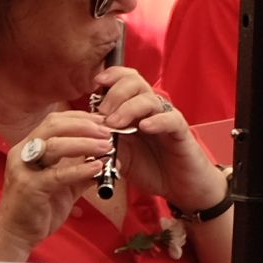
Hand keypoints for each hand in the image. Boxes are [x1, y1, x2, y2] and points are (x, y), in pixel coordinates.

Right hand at [0, 109, 123, 255]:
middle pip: (54, 126)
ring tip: (107, 147)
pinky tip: (98, 167)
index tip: (105, 122)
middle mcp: (23, 153)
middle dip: (85, 126)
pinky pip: (58, 174)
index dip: (82, 118)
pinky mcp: (29, 187)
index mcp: (29, 147)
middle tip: (108, 132)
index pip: (55, 121)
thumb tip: (110, 160)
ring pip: (55, 146)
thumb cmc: (39, 208)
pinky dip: (80, 169)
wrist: (17, 234)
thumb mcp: (66, 185)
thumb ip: (84, 171)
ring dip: (85, 144)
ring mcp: (24, 169)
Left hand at [88, 65, 222, 214]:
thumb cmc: (149, 167)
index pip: (124, 79)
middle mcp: (151, 109)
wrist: (178, 186)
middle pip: (136, 82)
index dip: (111, 76)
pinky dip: (157, 121)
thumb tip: (80, 135)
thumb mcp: (118, 154)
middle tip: (103, 112)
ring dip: (129, 108)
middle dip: (115, 93)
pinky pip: (171, 119)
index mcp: (134, 109)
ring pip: (150, 99)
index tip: (95, 85)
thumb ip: (102, 142)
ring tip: (116, 123)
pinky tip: (144, 127)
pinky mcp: (181, 132)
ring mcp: (166, 118)